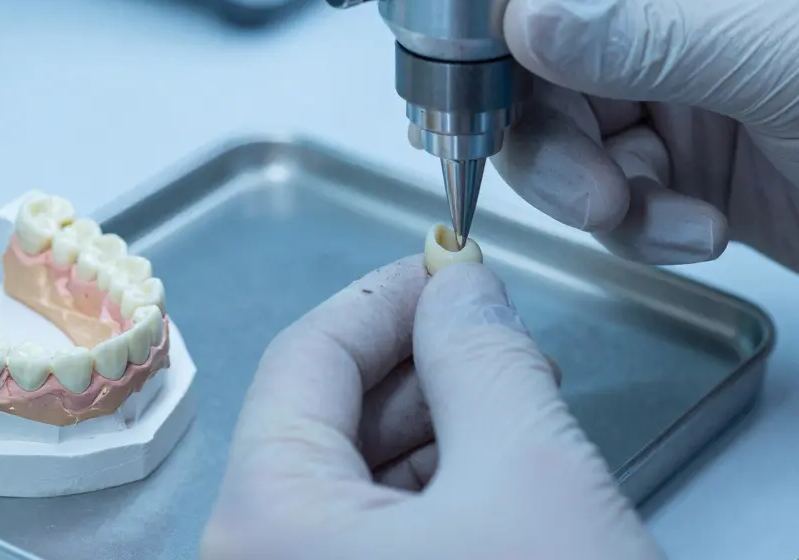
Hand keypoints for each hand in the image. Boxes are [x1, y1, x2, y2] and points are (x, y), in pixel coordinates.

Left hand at [200, 256, 662, 559]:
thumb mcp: (532, 476)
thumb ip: (485, 356)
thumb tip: (461, 288)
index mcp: (266, 527)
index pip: (307, 359)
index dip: (386, 297)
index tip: (448, 266)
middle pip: (323, 423)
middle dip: (419, 367)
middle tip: (498, 335)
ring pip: (352, 486)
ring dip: (433, 433)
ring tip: (514, 409)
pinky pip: (374, 544)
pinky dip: (434, 499)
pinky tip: (498, 484)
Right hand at [489, 0, 798, 329]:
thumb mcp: (797, 60)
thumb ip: (653, 38)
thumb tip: (528, 16)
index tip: (485, 50)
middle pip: (536, 38)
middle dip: (544, 118)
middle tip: (584, 178)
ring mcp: (671, 80)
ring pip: (555, 122)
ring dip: (581, 182)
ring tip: (638, 212)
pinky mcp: (673, 158)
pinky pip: (599, 187)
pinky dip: (631, 223)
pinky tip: (696, 230)